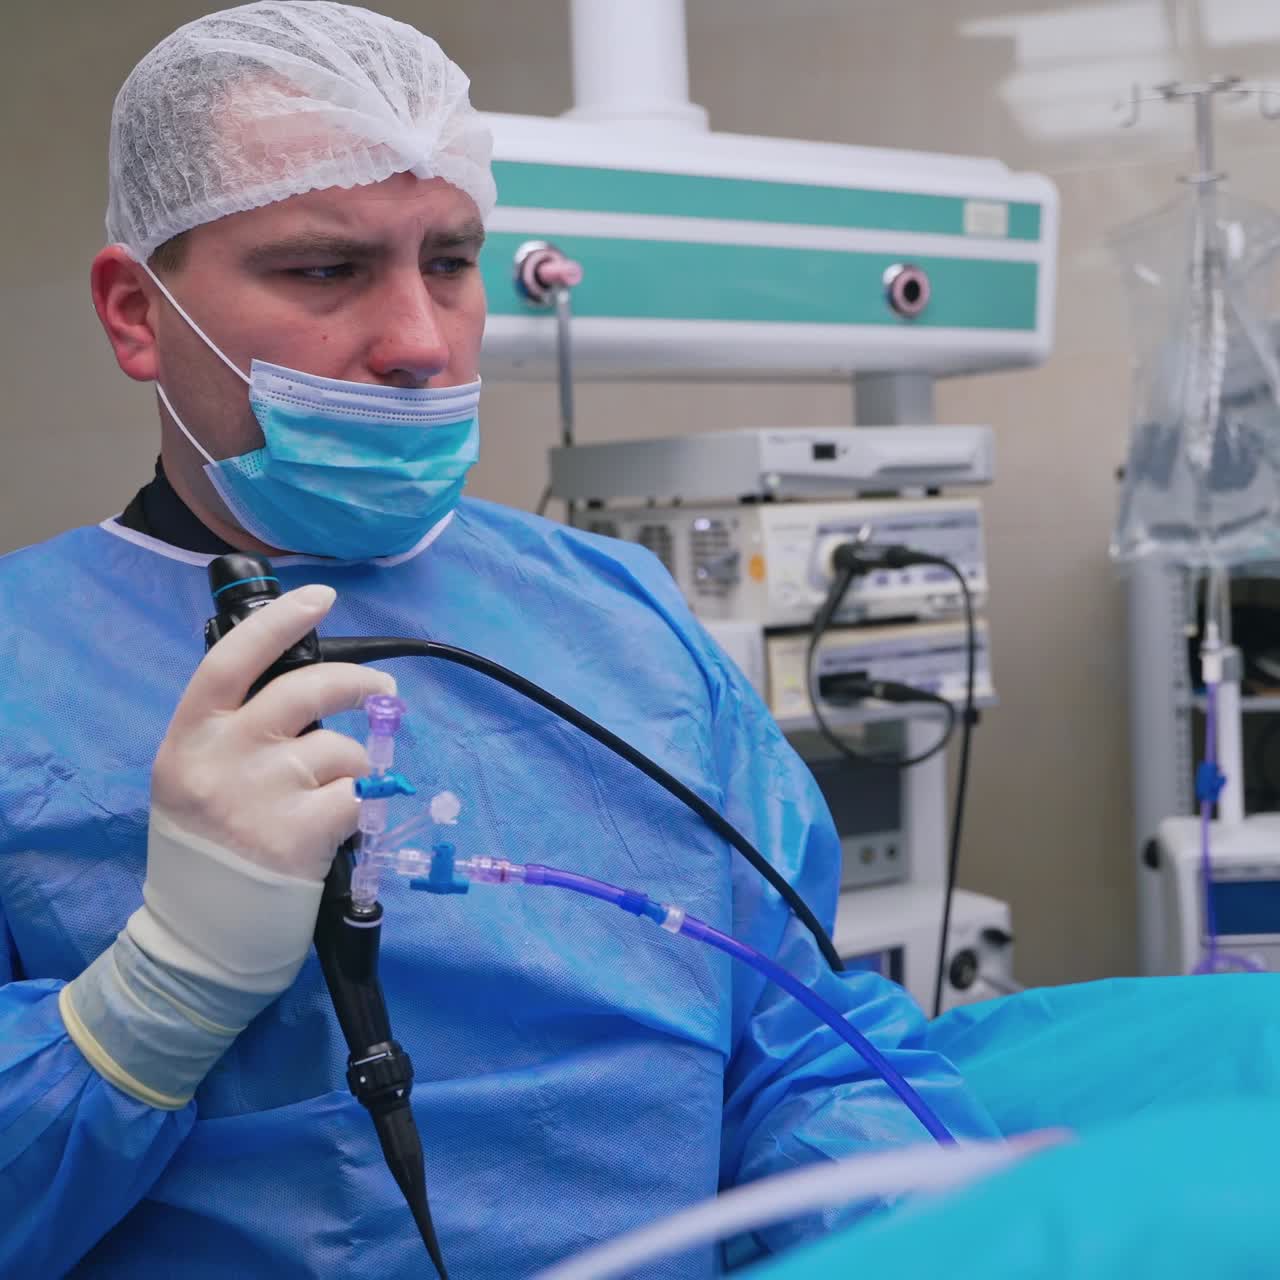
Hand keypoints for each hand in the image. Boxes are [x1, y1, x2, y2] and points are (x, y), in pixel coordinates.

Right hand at [61, 584, 399, 1108]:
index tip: (322, 597)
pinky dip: (360, 806)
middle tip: (383, 692)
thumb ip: (239, 731)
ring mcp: (259, 795)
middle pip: (305, 692)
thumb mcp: (198, 777)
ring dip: (354, 768)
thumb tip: (311, 689)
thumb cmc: (208, 851)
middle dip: (358, 684)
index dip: (281, 621)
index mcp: (190, 736)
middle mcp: (221, 757)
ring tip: (334, 797)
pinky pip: (356, 795)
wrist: (201, 938)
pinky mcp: (298, 834)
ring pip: (340, 750)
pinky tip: (341, 827)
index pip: (234, 659)